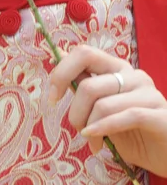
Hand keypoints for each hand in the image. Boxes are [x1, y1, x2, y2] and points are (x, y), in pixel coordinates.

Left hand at [50, 45, 166, 176]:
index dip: (61, 73)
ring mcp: (150, 94)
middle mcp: (134, 76)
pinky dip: (104, 129)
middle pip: (89, 85)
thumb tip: (57, 54)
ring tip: (93, 142)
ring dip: (90, 128)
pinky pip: (126, 117)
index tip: (52, 97)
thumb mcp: (99, 105)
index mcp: (116, 68)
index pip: (84, 53)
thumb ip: (82, 82)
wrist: (163, 154)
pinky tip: (96, 142)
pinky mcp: (162, 115)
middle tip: (78, 129)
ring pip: (103, 105)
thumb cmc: (129, 129)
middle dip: (76, 112)